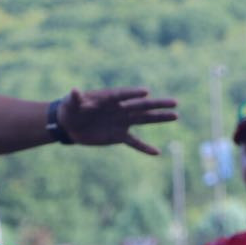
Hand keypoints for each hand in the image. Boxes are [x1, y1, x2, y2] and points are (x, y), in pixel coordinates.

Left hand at [57, 87, 177, 154]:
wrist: (70, 125)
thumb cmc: (70, 109)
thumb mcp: (70, 103)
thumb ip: (75, 98)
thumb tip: (74, 91)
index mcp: (109, 99)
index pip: (123, 95)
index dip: (133, 94)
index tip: (146, 92)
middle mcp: (119, 109)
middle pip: (141, 106)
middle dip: (158, 104)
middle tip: (174, 102)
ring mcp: (122, 122)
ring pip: (144, 120)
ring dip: (159, 118)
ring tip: (175, 116)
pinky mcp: (119, 136)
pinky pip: (134, 142)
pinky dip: (144, 147)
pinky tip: (157, 152)